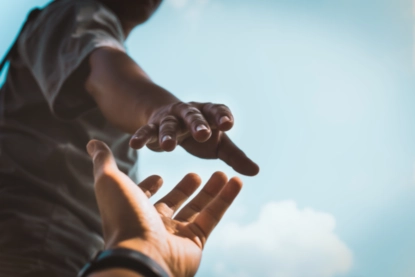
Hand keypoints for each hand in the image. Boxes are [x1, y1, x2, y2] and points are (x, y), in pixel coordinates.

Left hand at [87, 140, 242, 276]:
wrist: (142, 254)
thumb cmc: (124, 216)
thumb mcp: (110, 181)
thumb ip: (103, 161)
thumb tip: (92, 142)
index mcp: (134, 210)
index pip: (144, 196)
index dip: (150, 186)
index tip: (159, 176)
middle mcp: (154, 223)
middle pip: (174, 202)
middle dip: (185, 188)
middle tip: (196, 174)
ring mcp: (176, 234)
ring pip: (197, 208)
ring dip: (211, 190)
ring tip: (223, 173)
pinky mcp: (196, 241)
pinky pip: (213, 216)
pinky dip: (225, 199)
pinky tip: (236, 181)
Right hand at [129, 101, 258, 175]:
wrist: (170, 119)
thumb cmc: (200, 134)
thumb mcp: (218, 144)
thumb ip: (235, 156)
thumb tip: (256, 172)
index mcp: (209, 114)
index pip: (217, 111)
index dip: (222, 116)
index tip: (228, 124)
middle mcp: (189, 113)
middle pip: (194, 116)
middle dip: (198, 124)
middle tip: (203, 134)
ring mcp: (170, 119)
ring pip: (169, 125)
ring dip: (168, 134)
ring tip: (168, 147)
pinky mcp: (153, 126)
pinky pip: (146, 131)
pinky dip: (141, 137)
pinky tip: (134, 144)